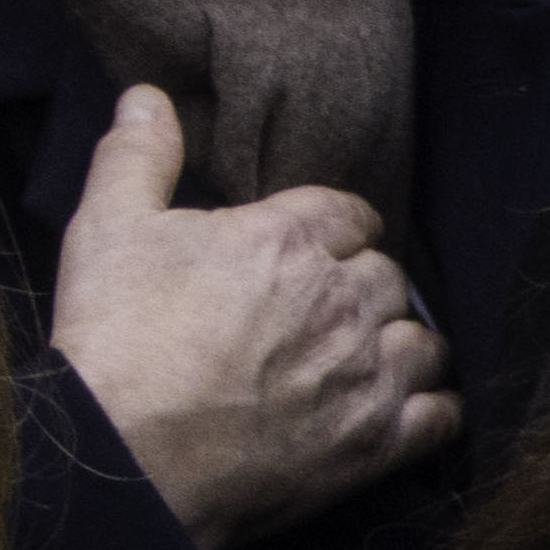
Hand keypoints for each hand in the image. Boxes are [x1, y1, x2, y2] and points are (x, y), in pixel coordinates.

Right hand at [54, 90, 449, 549]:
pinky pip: (442, 416)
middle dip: (362, 283)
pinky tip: (405, 406)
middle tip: (326, 304)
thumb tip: (147, 95)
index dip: (333, 226)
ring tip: (367, 353)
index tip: (313, 244)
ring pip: (424, 341)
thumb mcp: (107, 227)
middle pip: (387, 274)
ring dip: (400, 342)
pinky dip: (431, 407)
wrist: (128, 454)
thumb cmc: (115, 336)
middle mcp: (341, 301)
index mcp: (285, 239)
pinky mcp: (376, 444)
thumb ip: (137, 155)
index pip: (348, 212)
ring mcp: (366, 375)